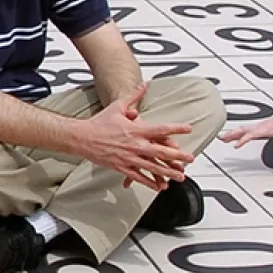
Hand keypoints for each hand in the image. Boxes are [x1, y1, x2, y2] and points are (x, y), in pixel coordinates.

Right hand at [71, 82, 195, 189]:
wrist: (82, 137)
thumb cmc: (99, 123)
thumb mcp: (117, 106)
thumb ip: (133, 96)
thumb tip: (143, 86)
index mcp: (136, 130)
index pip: (160, 129)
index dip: (176, 128)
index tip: (188, 129)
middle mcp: (135, 145)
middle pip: (161, 152)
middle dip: (178, 156)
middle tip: (190, 158)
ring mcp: (129, 158)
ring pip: (153, 167)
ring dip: (168, 172)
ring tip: (180, 177)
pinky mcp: (122, 167)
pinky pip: (139, 177)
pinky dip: (150, 182)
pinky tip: (159, 186)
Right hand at [220, 107, 272, 160]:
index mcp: (266, 128)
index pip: (251, 134)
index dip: (243, 139)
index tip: (235, 145)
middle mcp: (260, 126)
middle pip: (242, 129)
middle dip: (231, 134)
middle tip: (221, 138)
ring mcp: (259, 125)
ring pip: (242, 128)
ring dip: (232, 132)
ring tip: (222, 137)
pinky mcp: (260, 126)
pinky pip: (246, 129)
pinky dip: (238, 132)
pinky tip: (235, 135)